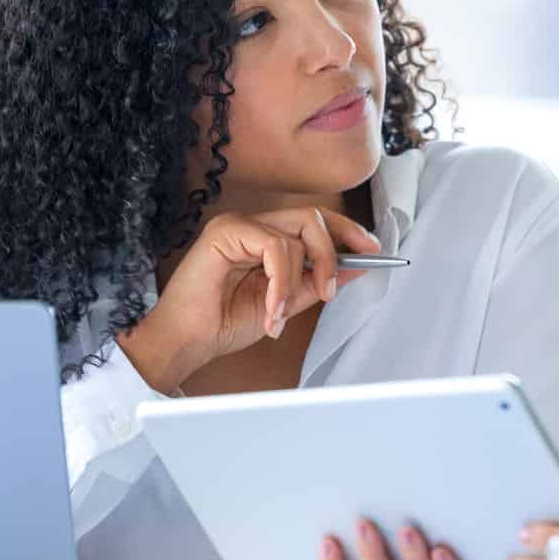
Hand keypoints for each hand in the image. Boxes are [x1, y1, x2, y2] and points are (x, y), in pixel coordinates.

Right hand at [118, 206, 380, 392]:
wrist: (187, 341)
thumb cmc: (222, 324)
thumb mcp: (285, 303)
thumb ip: (315, 282)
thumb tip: (357, 266)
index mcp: (265, 238)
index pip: (314, 221)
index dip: (346, 233)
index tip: (371, 252)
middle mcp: (252, 225)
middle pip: (311, 218)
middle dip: (331, 253)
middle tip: (331, 289)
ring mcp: (237, 224)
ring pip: (296, 234)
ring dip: (299, 281)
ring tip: (282, 314)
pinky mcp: (225, 231)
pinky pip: (275, 248)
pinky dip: (280, 283)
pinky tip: (270, 310)